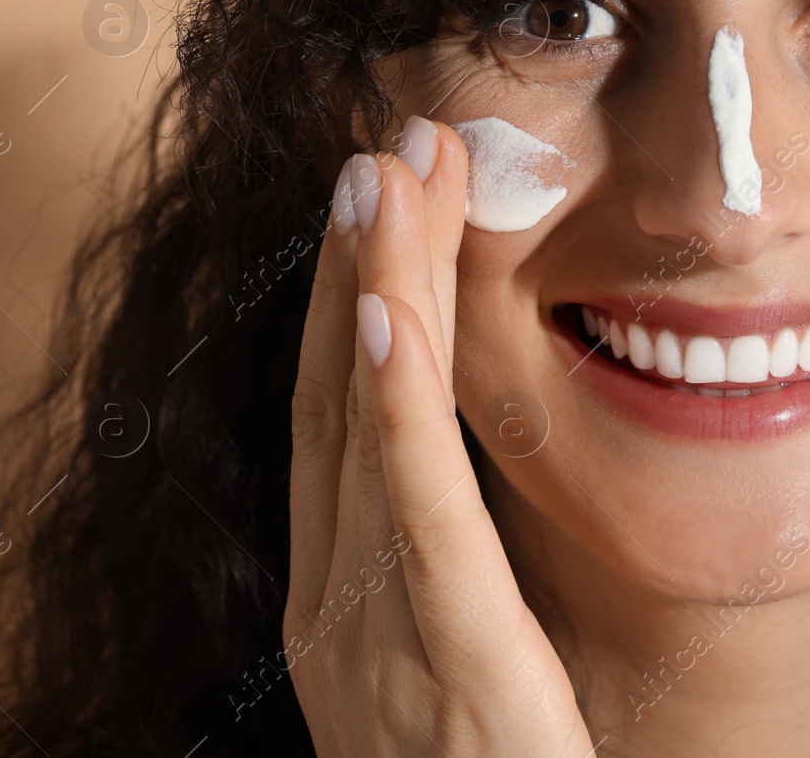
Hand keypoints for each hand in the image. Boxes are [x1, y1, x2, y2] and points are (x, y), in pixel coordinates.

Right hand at [285, 116, 593, 756]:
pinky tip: (390, 311)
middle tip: (386, 146)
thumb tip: (471, 474)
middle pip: (339, 396)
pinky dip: (394, 403)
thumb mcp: (457, 663)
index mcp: (345, 596)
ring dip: (374, 290)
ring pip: (364, 427)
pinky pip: (413, 509)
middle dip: (358, 265)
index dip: (353, 301)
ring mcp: (374, 628)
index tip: (382, 204)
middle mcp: (338, 600)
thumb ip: (447, 572)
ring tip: (384, 176)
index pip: (341, 419)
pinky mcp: (445, 654)